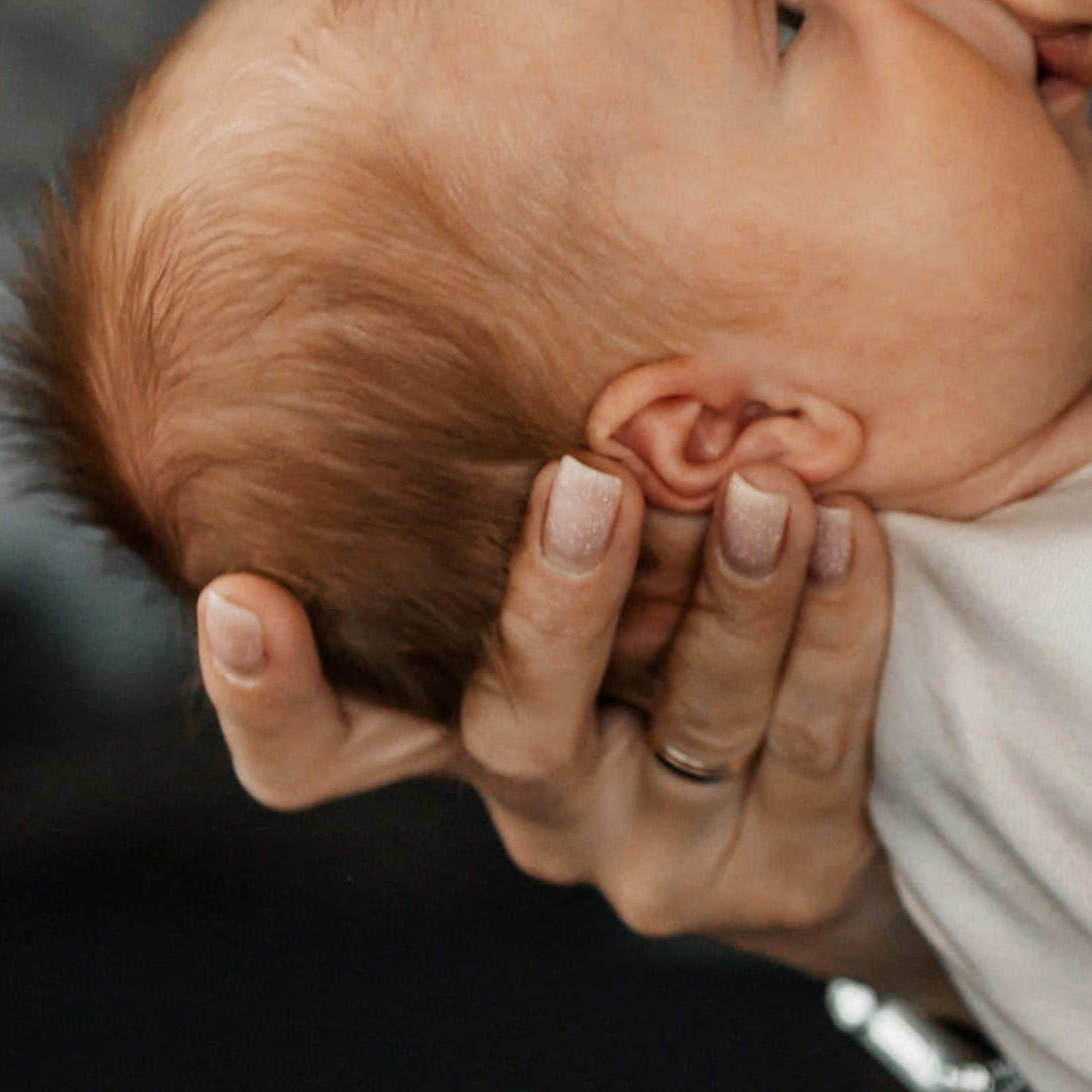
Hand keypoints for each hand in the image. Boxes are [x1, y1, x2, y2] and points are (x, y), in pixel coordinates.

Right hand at [195, 454, 939, 986]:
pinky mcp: (791, 870)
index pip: (319, 753)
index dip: (270, 695)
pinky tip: (851, 530)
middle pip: (516, 729)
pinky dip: (835, 628)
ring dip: (734, 601)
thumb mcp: (584, 537)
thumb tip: (480, 222)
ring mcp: (664, 853)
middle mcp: (543, 807)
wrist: (850, 768)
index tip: (241, 594)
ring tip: (766, 489)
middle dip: (555, 604)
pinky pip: (815, 739)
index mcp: (452, 730)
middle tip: (584, 482)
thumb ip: (514, 457)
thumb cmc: (678, 589)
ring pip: (693, 725)